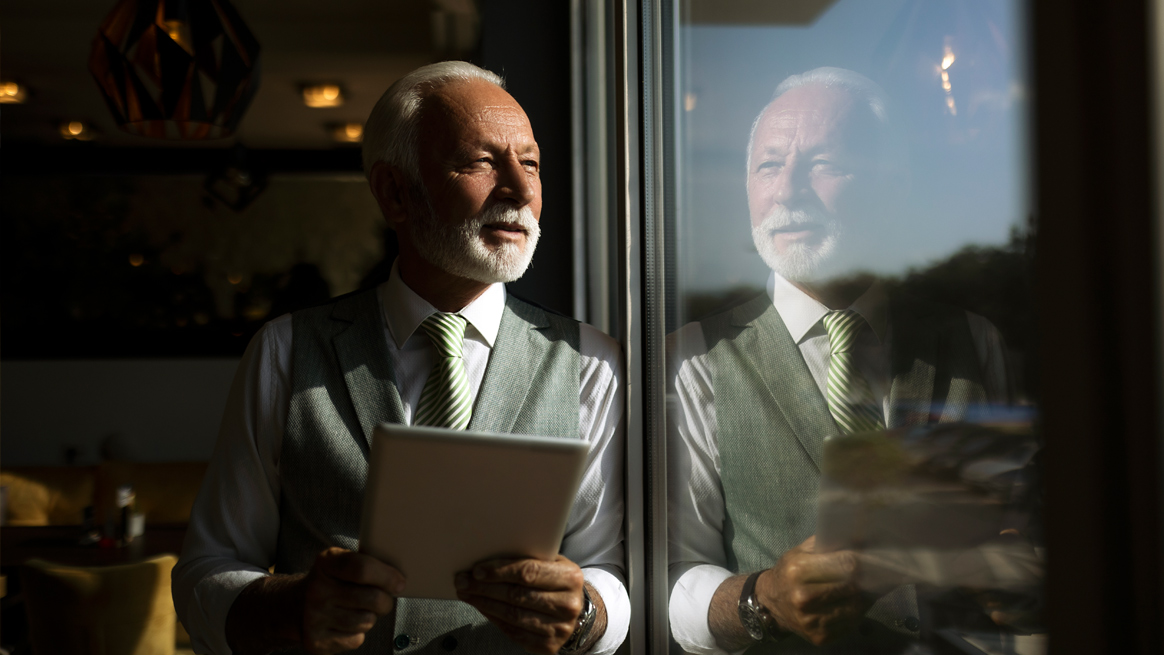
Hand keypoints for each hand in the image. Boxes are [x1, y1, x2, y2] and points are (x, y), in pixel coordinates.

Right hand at [300, 547, 405, 654]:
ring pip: (366, 620)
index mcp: (326, 562)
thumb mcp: (342, 562)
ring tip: (361, 610)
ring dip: (371, 617)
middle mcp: (317, 589)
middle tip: (383, 599)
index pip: (362, 568)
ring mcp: (315, 616)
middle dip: (385, 600)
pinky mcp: (317, 641)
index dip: (387, 576)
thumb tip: (399, 578)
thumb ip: (366, 563)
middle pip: (372, 598)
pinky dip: (358, 633)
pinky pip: (356, 639)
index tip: (399, 583)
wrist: (295, 606)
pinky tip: (347, 623)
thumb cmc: (331, 581)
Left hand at [454, 555, 587, 653]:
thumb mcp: (552, 563)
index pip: (528, 572)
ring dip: (484, 603)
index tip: (477, 570)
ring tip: (467, 594)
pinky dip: (493, 618)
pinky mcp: (548, 646)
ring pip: (512, 615)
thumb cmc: (556, 581)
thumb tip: (488, 558)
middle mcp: (568, 605)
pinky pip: (513, 632)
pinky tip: (482, 607)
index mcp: (570, 577)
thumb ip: (530, 558)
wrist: (576, 611)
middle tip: (463, 581)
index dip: (499, 571)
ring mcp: (559, 628)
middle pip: (516, 595)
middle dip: (484, 588)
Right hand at [757, 536, 870, 645]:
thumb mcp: (801, 551)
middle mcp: (803, 598)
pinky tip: (857, 602)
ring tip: (871, 587)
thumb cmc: (790, 572)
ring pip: (856, 607)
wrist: (770, 604)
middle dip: (869, 578)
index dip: (865, 560)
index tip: (877, 556)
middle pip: (853, 586)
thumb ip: (828, 544)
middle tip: (881, 572)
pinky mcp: (819, 636)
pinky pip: (850, 623)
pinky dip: (858, 612)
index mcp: (798, 571)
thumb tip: (861, 538)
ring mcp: (812, 620)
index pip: (846, 564)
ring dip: (866, 596)